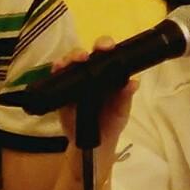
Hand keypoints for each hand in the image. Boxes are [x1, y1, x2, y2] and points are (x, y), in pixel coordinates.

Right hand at [52, 37, 137, 181]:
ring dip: (67, 59)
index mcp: (109, 74)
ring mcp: (75, 81)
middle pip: (85, 55)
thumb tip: (133, 83)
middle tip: (85, 56)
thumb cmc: (111, 123)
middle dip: (83, 51)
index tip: (107, 47)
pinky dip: (56, 71)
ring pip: (69, 63)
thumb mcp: (121, 112)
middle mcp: (91, 74)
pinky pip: (57, 78)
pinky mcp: (62, 91)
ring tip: (69, 64)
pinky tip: (57, 69)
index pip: (107, 54)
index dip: (106, 46)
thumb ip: (125, 98)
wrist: (94, 143)